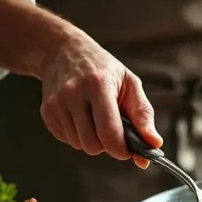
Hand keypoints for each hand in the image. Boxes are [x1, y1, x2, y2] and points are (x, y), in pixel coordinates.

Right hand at [39, 31, 161, 168]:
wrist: (64, 51)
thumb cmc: (103, 69)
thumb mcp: (130, 83)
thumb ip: (143, 115)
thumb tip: (154, 144)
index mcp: (98, 85)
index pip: (109, 132)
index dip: (122, 149)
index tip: (129, 151)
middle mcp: (73, 94)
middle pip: (92, 145)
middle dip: (107, 145)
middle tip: (113, 130)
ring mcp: (56, 103)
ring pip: (79, 145)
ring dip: (92, 140)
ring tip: (96, 119)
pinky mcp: (46, 111)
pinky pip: (67, 140)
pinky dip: (78, 135)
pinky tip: (82, 117)